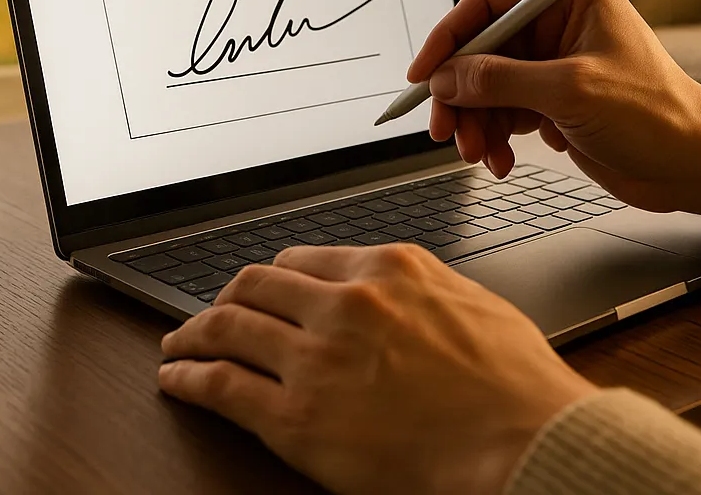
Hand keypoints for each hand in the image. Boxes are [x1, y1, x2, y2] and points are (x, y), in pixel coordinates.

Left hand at [159, 245, 595, 494]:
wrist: (523, 441)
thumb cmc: (513, 381)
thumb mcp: (472, 302)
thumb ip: (421, 287)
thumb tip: (397, 292)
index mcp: (387, 269)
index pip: (301, 259)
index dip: (273, 276)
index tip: (263, 289)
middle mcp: (345, 303)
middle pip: (256, 284)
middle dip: (228, 297)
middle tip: (215, 312)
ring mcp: (317, 358)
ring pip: (228, 327)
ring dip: (193, 332)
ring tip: (179, 342)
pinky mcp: (298, 419)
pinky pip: (222, 386)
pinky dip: (189, 378)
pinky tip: (177, 378)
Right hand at [408, 0, 700, 221]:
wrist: (694, 165)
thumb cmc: (655, 114)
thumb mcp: (570, 91)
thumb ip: (501, 81)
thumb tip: (446, 78)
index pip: (488, 4)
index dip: (449, 38)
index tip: (423, 74)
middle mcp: (559, 24)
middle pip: (481, 51)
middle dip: (460, 94)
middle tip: (445, 130)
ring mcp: (554, 64)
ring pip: (487, 87)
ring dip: (476, 123)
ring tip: (480, 155)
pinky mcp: (554, 100)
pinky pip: (504, 113)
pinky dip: (495, 138)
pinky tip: (503, 162)